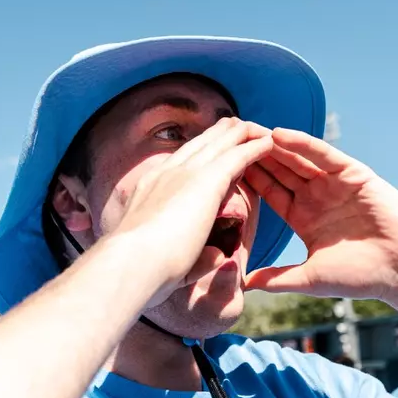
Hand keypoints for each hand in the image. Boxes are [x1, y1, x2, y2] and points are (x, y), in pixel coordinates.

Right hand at [103, 118, 275, 296]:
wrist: (130, 264)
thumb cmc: (142, 270)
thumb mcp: (165, 255)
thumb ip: (196, 255)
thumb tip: (218, 256)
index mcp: (150, 189)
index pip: (179, 164)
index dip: (198, 156)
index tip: (211, 152)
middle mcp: (166, 173)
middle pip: (199, 145)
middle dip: (220, 136)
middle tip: (236, 127)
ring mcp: (185, 174)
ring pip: (219, 143)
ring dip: (239, 135)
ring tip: (256, 129)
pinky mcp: (206, 181)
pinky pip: (237, 155)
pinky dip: (254, 147)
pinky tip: (268, 142)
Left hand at [240, 127, 397, 306]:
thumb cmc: (362, 277)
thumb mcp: (310, 277)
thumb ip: (277, 278)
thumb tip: (243, 285)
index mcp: (304, 217)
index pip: (270, 193)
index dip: (247, 181)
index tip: (219, 170)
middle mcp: (317, 196)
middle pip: (280, 170)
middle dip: (255, 155)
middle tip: (226, 139)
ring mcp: (335, 184)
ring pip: (298, 158)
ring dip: (273, 145)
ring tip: (246, 131)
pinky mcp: (354, 174)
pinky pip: (324, 155)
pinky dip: (304, 144)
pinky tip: (280, 134)